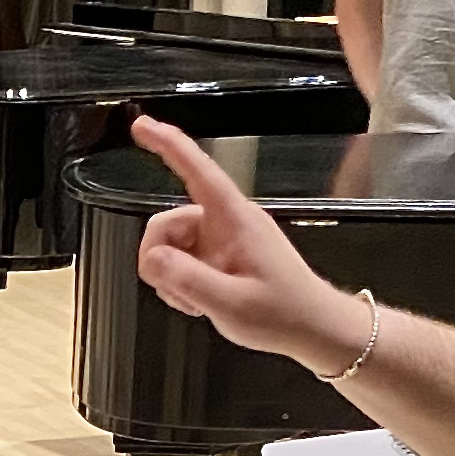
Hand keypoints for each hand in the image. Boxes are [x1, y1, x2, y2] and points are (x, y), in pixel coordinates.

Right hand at [128, 117, 367, 369]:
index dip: (167, 144)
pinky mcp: (219, 256)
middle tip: (180, 293)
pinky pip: (181, 260)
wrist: (312, 329)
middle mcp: (225, 222)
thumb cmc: (284, 313)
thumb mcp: (230, 303)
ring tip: (199, 302)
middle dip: (160, 259)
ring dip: (172, 277)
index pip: (196, 171)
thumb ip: (185, 278)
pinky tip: (202, 302)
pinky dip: (181, 283)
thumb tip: (151, 258)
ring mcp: (221, 240)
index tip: (142, 126)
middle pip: (166, 223)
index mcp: (234, 219)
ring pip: (170, 246)